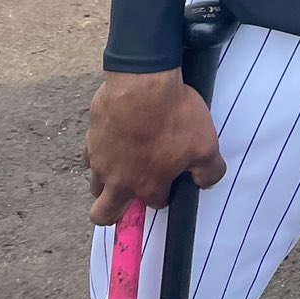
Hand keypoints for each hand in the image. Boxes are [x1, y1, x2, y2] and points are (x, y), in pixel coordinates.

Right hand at [85, 70, 226, 223]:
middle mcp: (119, 181)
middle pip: (104, 214)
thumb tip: (206, 182)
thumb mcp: (206, 145)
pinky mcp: (90, 139)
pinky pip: (90, 156)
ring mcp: (100, 161)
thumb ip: (209, 171)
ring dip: (106, 182)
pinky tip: (113, 139)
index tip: (172, 175)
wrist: (142, 84)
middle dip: (114, 211)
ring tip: (124, 161)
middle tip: (129, 192)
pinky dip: (100, 153)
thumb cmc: (174, 115)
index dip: (166, 191)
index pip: (156, 203)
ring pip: (95, 186)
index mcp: (148, 186)